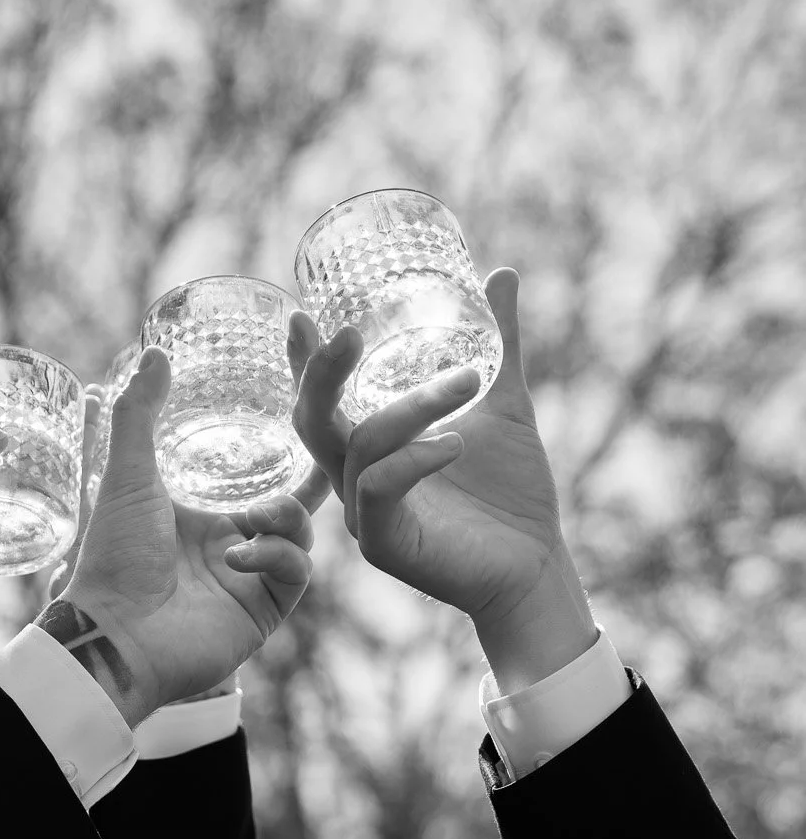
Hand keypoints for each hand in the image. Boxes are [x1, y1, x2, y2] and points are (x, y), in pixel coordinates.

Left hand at [38, 348, 314, 724]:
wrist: (114, 632)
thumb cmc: (113, 556)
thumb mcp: (126, 475)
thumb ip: (140, 414)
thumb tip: (155, 354)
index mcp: (202, 512)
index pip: (255, 473)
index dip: (282, 446)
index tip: (305, 407)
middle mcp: (231, 542)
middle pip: (290, 501)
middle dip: (308, 477)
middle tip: (324, 447)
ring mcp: (251, 578)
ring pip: (300, 533)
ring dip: (285, 516)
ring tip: (256, 515)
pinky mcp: (265, 609)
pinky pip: (295, 572)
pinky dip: (275, 556)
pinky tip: (239, 556)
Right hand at [291, 267, 595, 687]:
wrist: (536, 565)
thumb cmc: (512, 491)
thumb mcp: (504, 404)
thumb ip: (499, 346)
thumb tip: (501, 272)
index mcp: (371, 450)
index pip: (321, 402)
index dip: (304, 364)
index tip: (302, 317)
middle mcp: (357, 480)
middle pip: (312, 422)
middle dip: (321, 375)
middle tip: (348, 333)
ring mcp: (366, 516)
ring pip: (362, 446)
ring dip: (412, 407)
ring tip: (466, 383)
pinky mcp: (386, 545)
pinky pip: (378, 491)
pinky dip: (414, 460)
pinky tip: (457, 444)